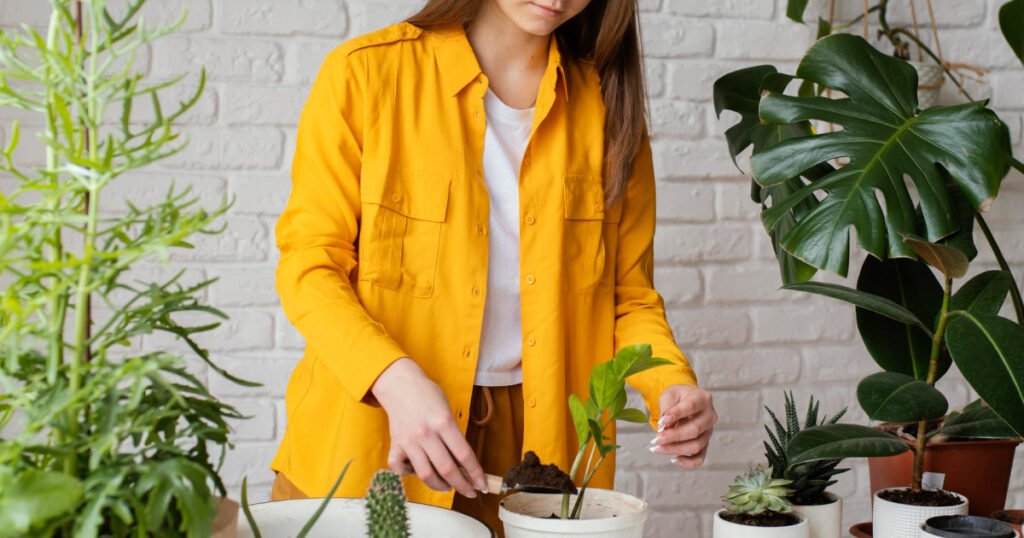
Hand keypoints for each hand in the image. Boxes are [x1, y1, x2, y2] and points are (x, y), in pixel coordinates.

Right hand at [371, 358, 486, 497]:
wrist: (399, 384)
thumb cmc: (427, 394)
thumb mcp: (447, 410)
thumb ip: (454, 434)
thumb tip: (464, 462)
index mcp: (443, 422)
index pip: (464, 455)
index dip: (476, 473)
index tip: (482, 484)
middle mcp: (426, 433)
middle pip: (447, 469)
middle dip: (462, 485)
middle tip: (469, 491)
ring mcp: (409, 441)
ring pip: (426, 474)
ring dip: (440, 485)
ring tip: (448, 486)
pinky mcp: (395, 444)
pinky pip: (400, 468)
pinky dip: (409, 474)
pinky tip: (418, 472)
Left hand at [649, 385, 716, 468]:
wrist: (685, 400)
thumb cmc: (677, 397)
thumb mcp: (669, 395)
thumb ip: (667, 409)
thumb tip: (664, 428)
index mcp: (703, 398)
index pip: (691, 407)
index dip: (676, 415)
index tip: (661, 422)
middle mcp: (710, 415)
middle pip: (695, 430)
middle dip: (673, 437)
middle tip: (656, 440)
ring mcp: (709, 431)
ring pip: (696, 445)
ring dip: (675, 449)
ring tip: (657, 448)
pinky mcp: (705, 443)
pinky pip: (700, 458)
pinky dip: (688, 462)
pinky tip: (673, 460)